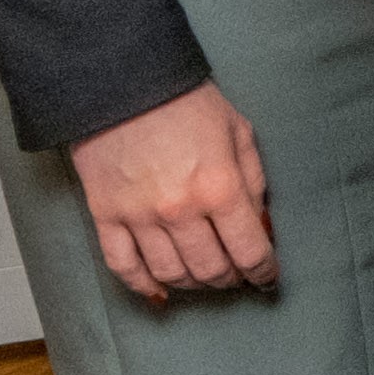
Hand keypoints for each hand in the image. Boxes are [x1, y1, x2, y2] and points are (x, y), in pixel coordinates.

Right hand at [71, 81, 275, 302]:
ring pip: (171, 274)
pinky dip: (143, 286)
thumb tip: (260, 225)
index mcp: (219, 187)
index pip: (250, 251)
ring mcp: (139, 216)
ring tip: (205, 277)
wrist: (121, 82)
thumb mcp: (239, 133)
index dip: (264, 272)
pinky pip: (123, 266)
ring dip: (194, 284)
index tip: (268, 278)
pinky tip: (159, 292)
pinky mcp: (105, 215)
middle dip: (230, 278)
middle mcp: (180, 210)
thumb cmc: (186, 103)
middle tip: (237, 275)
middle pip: (211, 269)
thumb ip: (254, 182)